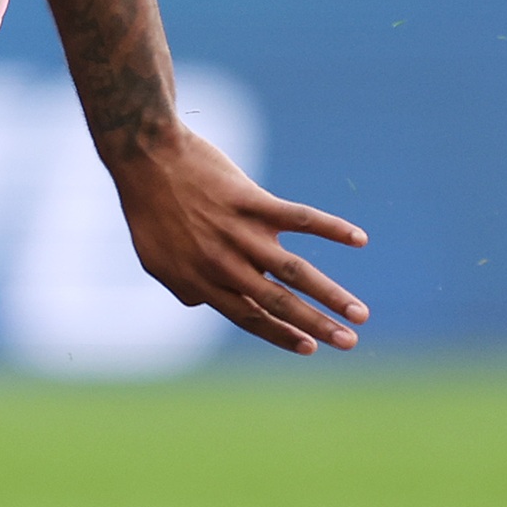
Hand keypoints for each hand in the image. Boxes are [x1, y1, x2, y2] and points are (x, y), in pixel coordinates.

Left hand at [106, 123, 369, 355]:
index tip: (310, 349)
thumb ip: (183, 286)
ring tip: (361, 314)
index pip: (249, 317)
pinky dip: (331, 228)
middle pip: (278, 302)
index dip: (281, 335)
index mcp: (201, 280)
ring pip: (294, 271)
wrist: (145, 157)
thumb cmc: (149, 209)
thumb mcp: (154, 259)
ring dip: (331, 295)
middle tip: (350, 343)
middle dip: (317, 325)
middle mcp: (223, 262)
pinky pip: (299, 217)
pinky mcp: (251, 200)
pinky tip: (360, 240)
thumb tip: (203, 304)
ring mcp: (239, 231)